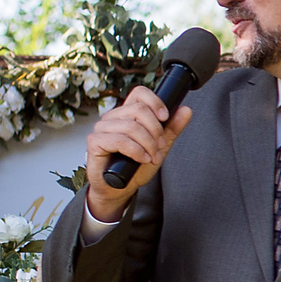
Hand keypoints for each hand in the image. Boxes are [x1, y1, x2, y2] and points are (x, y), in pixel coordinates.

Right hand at [83, 86, 193, 221]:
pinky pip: (119, 140)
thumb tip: (185, 110)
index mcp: (127, 114)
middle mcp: (113, 117)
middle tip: (160, 147)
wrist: (119, 188)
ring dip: (148, 144)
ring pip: (131, 126)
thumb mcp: (159, 147)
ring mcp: (102, 128)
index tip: (165, 118)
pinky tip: (142, 159)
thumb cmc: (135, 167)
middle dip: (156, 131)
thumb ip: (171, 129)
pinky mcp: (95, 142)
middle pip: (139, 110)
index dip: (155, 102)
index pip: (139, 93)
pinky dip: (136, 151)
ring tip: (152, 157)